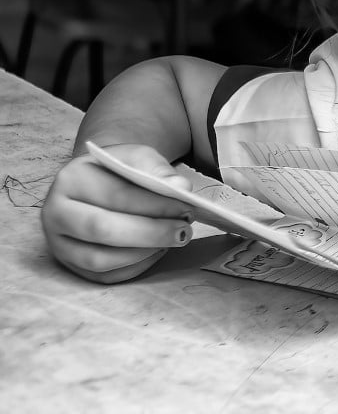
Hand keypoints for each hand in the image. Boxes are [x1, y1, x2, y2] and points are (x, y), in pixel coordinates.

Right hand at [42, 144, 193, 282]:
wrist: (96, 182)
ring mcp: (58, 243)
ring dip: (144, 253)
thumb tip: (180, 186)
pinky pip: (104, 275)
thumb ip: (157, 169)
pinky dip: (135, 266)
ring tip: (173, 240)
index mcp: (70, 179)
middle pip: (103, 230)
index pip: (116, 195)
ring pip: (100, 259)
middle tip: (184, 230)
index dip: (155, 205)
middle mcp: (56, 213)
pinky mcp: (69, 265)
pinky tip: (156, 251)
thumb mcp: (136, 157)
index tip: (186, 207)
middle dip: (151, 233)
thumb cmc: (119, 170)